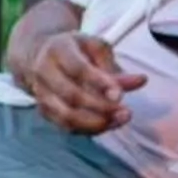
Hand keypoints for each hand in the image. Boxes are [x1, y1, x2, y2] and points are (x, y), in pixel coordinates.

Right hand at [14, 31, 147, 130]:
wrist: (37, 53)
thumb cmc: (73, 49)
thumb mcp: (95, 48)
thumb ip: (116, 66)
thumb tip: (140, 81)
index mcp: (58, 49)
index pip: (78, 69)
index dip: (100, 83)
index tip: (120, 95)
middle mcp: (44, 71)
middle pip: (71, 96)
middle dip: (101, 107)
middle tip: (125, 112)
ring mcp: (41, 93)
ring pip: (66, 116)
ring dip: (95, 123)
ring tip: (118, 120)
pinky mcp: (43, 109)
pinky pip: (65, 126)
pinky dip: (87, 129)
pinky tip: (106, 124)